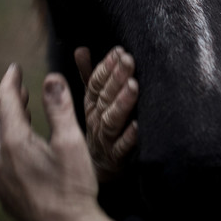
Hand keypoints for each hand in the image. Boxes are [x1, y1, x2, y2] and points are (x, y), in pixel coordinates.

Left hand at [0, 63, 115, 220]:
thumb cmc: (72, 186)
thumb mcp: (71, 141)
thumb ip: (59, 107)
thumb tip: (51, 77)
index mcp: (15, 143)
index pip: (6, 102)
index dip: (10, 82)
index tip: (14, 68)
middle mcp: (1, 160)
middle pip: (1, 122)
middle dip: (11, 102)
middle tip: (21, 88)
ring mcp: (1, 180)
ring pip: (1, 143)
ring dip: (11, 124)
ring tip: (24, 113)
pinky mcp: (7, 195)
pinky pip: (3, 162)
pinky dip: (12, 146)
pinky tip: (25, 150)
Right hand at [75, 46, 138, 181]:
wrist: (97, 171)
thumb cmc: (98, 129)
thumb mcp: (92, 102)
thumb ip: (89, 76)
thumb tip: (81, 49)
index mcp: (91, 106)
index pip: (95, 83)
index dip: (106, 67)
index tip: (118, 51)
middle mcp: (96, 121)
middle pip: (105, 98)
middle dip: (116, 78)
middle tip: (129, 60)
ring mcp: (105, 140)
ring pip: (111, 120)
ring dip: (122, 103)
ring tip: (134, 86)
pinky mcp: (116, 159)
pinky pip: (122, 148)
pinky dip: (129, 138)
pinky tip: (138, 126)